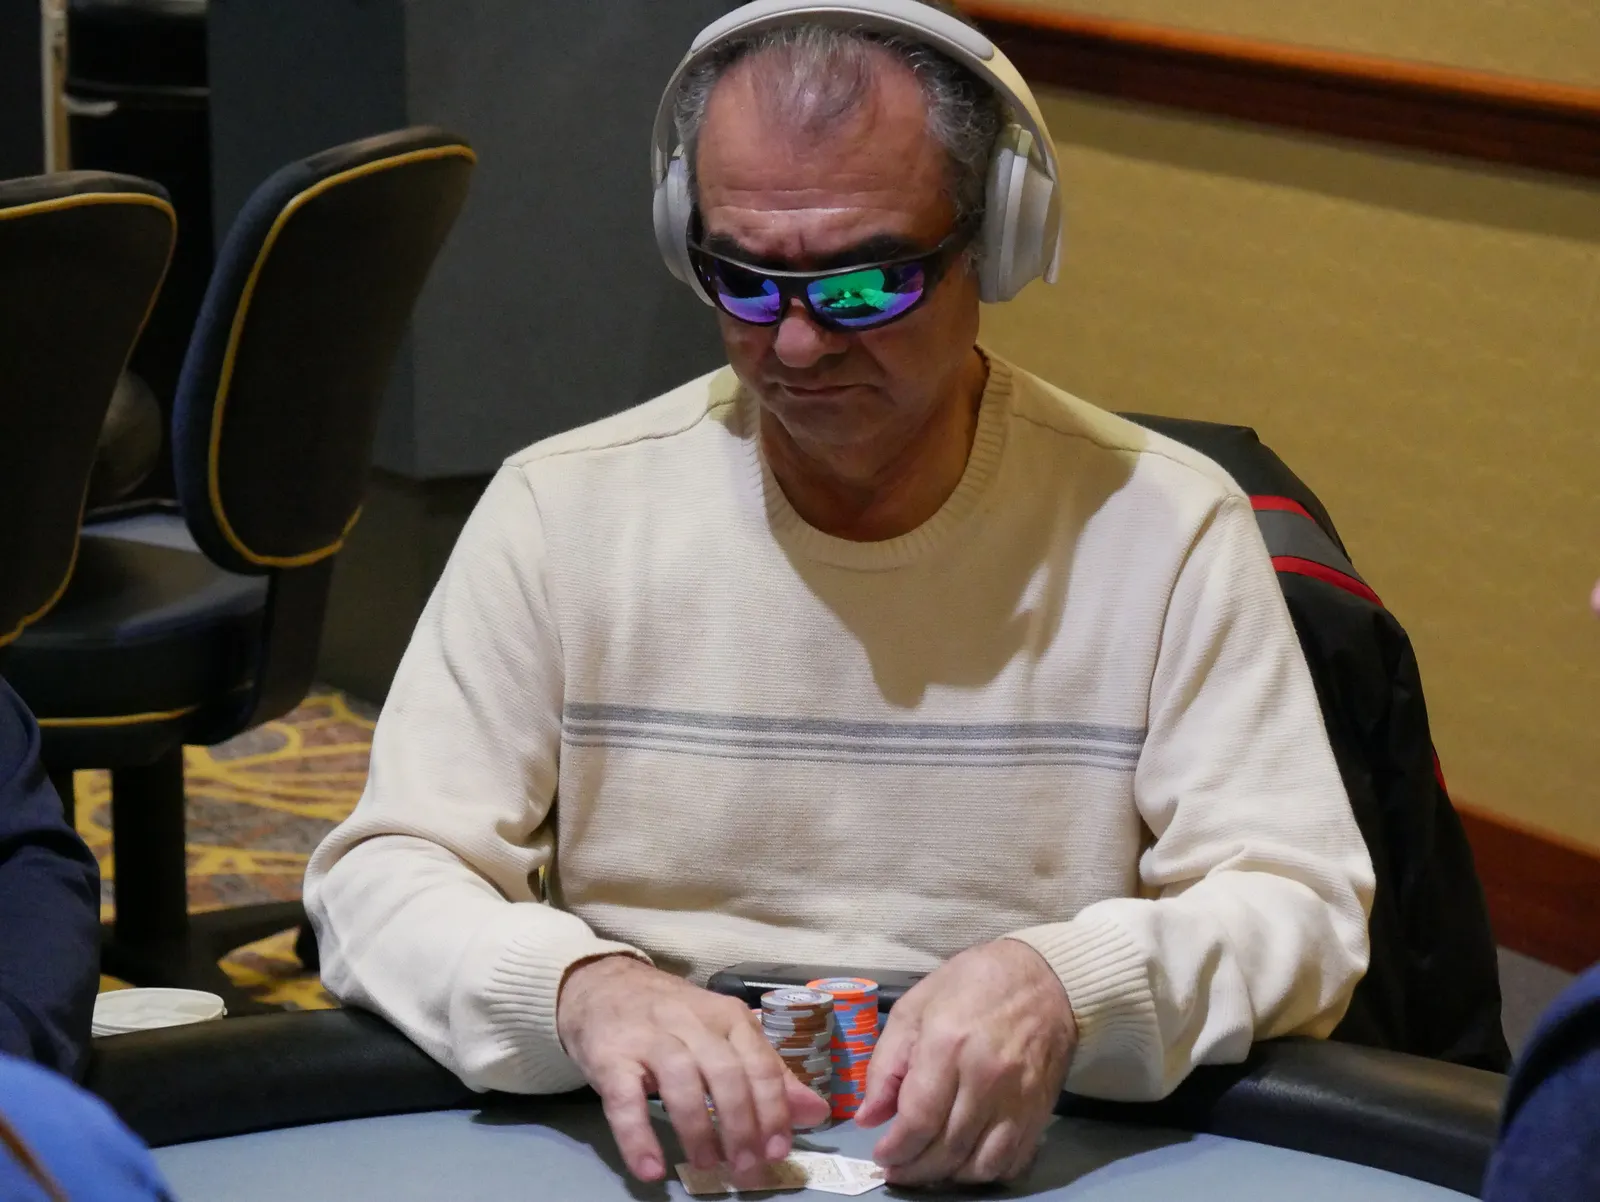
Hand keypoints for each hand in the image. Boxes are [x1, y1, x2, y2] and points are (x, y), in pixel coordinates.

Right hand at [556, 956, 829, 1183]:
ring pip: (682, 1082)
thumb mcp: (724, 1034)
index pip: (760, 1064)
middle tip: (747, 1167)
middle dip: (742, 1125)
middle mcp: (691, 1023)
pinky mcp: (610, 1058)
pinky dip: (638, 1137)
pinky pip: (625, 1100)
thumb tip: (816, 1112)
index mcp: (727, 1017)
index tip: (779, 1150)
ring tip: (708, 1166)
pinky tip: (651, 1169)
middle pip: (726, 1073)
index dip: (773, 1110)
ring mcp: (649, 1038)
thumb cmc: (672, 1017)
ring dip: (700, 1130)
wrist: (602, 984)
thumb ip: (768, 1073)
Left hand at [855, 939, 1076, 1185]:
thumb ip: (886, 1064)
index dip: (895, 1149)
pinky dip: (986, 1172)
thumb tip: (868, 1117)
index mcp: (948, 1045)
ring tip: (928, 1167)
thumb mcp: (915, 1007)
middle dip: (915, 1170)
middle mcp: (986, 1078)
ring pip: (980, 1165)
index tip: (881, 1157)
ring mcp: (1019, 1098)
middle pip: (948, 1149)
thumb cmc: (972, 983)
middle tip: (897, 1170)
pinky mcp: (1041, 1110)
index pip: (918, 1120)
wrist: (1045, 977)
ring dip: (949, 1177)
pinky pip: (1012, 1161)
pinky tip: (965, 1161)